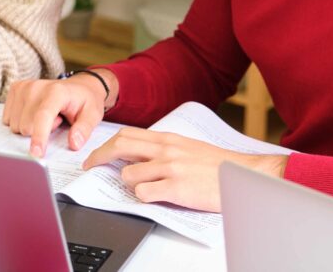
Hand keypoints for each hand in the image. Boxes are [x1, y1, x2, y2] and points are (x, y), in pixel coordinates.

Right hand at [3, 72, 113, 156]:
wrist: (79, 86)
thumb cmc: (85, 102)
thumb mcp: (93, 115)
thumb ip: (84, 129)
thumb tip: (74, 143)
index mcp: (56, 92)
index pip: (43, 116)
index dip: (39, 137)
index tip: (36, 154)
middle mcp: (36, 87)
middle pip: (26, 126)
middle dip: (40, 132)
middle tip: (57, 121)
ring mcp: (24, 87)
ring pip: (16, 125)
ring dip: (31, 127)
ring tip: (47, 116)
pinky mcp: (15, 89)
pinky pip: (8, 119)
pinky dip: (21, 121)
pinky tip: (35, 113)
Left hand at [82, 127, 287, 211]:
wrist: (241, 174)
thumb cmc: (216, 164)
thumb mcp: (187, 147)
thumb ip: (163, 148)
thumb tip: (138, 155)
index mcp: (168, 138)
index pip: (127, 134)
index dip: (106, 145)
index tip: (96, 155)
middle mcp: (166, 149)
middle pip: (119, 146)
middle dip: (99, 157)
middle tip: (91, 167)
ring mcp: (170, 168)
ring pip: (128, 175)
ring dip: (128, 184)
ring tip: (141, 188)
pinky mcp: (176, 188)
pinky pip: (144, 194)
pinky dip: (143, 198)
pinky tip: (155, 197)